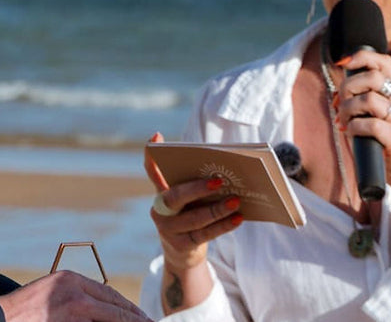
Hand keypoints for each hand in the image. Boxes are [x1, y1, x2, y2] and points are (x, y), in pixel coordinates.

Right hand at [0, 270, 150, 321]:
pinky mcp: (68, 320)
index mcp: (70, 279)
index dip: (128, 308)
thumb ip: (75, 299)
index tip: (141, 317)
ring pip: (110, 318)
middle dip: (134, 319)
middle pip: (114, 306)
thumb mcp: (50, 295)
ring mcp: (72, 307)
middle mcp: (74, 290)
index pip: (109, 295)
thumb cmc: (21, 313)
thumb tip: (103, 311)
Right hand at [143, 132, 243, 270]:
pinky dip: (223, 226)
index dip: (151, 156)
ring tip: (236, 200)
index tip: (156, 136)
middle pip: (175, 197)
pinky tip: (238, 218)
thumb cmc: (190, 215)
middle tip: (219, 181)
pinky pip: (205, 235)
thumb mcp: (188, 199)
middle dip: (197, 188)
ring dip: (217, 209)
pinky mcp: (182, 246)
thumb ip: (196, 183)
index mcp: (161, 192)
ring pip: (195, 218)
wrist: (182, 254)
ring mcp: (168, 230)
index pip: (152, 171)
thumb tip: (222, 170)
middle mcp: (160, 210)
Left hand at [332, 51, 390, 202]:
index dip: (363, 57)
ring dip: (348, 109)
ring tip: (344, 121)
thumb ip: (367, 106)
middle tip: (340, 103)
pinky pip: (369, 125)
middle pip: (373, 77)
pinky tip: (351, 134)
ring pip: (369, 100)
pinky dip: (353, 128)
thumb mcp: (383, 121)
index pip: (385, 63)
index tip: (344, 64)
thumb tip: (338, 98)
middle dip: (349, 86)